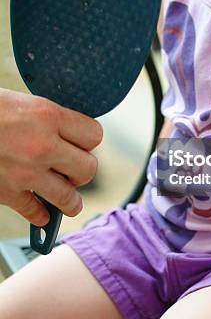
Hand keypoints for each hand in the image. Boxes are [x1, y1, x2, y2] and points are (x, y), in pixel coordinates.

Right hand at [0, 88, 102, 225]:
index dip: (89, 139)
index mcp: (48, 116)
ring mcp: (26, 173)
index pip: (94, 135)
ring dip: (70, 199)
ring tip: (68, 198)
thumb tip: (66, 132)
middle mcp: (42, 146)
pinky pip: (36, 213)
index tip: (82, 142)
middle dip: (83, 169)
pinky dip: (40, 215)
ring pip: (70, 198)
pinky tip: (40, 211)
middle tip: (73, 168)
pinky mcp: (7, 193)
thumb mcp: (22, 102)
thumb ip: (47, 119)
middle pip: (88, 168)